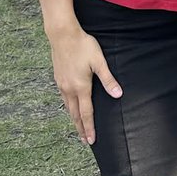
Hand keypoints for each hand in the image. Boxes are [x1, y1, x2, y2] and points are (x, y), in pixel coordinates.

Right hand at [49, 26, 121, 144]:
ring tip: (79, 128)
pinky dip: (68, 107)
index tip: (92, 140)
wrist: (62, 35)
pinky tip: (71, 107)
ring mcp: (61, 84)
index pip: (86, 113)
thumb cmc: (83, 46)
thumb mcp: (99, 62)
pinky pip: (64, 98)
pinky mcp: (58, 78)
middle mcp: (69, 89)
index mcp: (81, 87)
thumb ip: (108, 80)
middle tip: (85, 141)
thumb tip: (118, 94)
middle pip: (75, 114)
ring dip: (74, 119)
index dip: (90, 127)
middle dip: (81, 128)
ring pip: (68, 107)